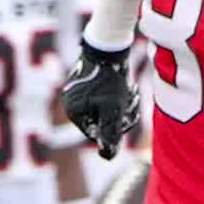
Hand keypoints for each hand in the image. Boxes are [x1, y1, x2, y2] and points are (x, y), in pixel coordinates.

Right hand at [60, 38, 141, 159]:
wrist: (108, 46)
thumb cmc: (110, 80)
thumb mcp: (113, 110)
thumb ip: (109, 134)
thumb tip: (107, 157)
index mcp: (74, 112)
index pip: (98, 133)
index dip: (117, 129)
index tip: (129, 115)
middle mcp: (71, 103)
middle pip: (102, 121)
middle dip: (120, 115)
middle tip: (131, 98)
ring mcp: (77, 92)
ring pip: (105, 108)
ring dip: (121, 104)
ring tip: (130, 90)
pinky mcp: (87, 81)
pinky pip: (104, 96)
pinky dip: (117, 93)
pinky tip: (125, 83)